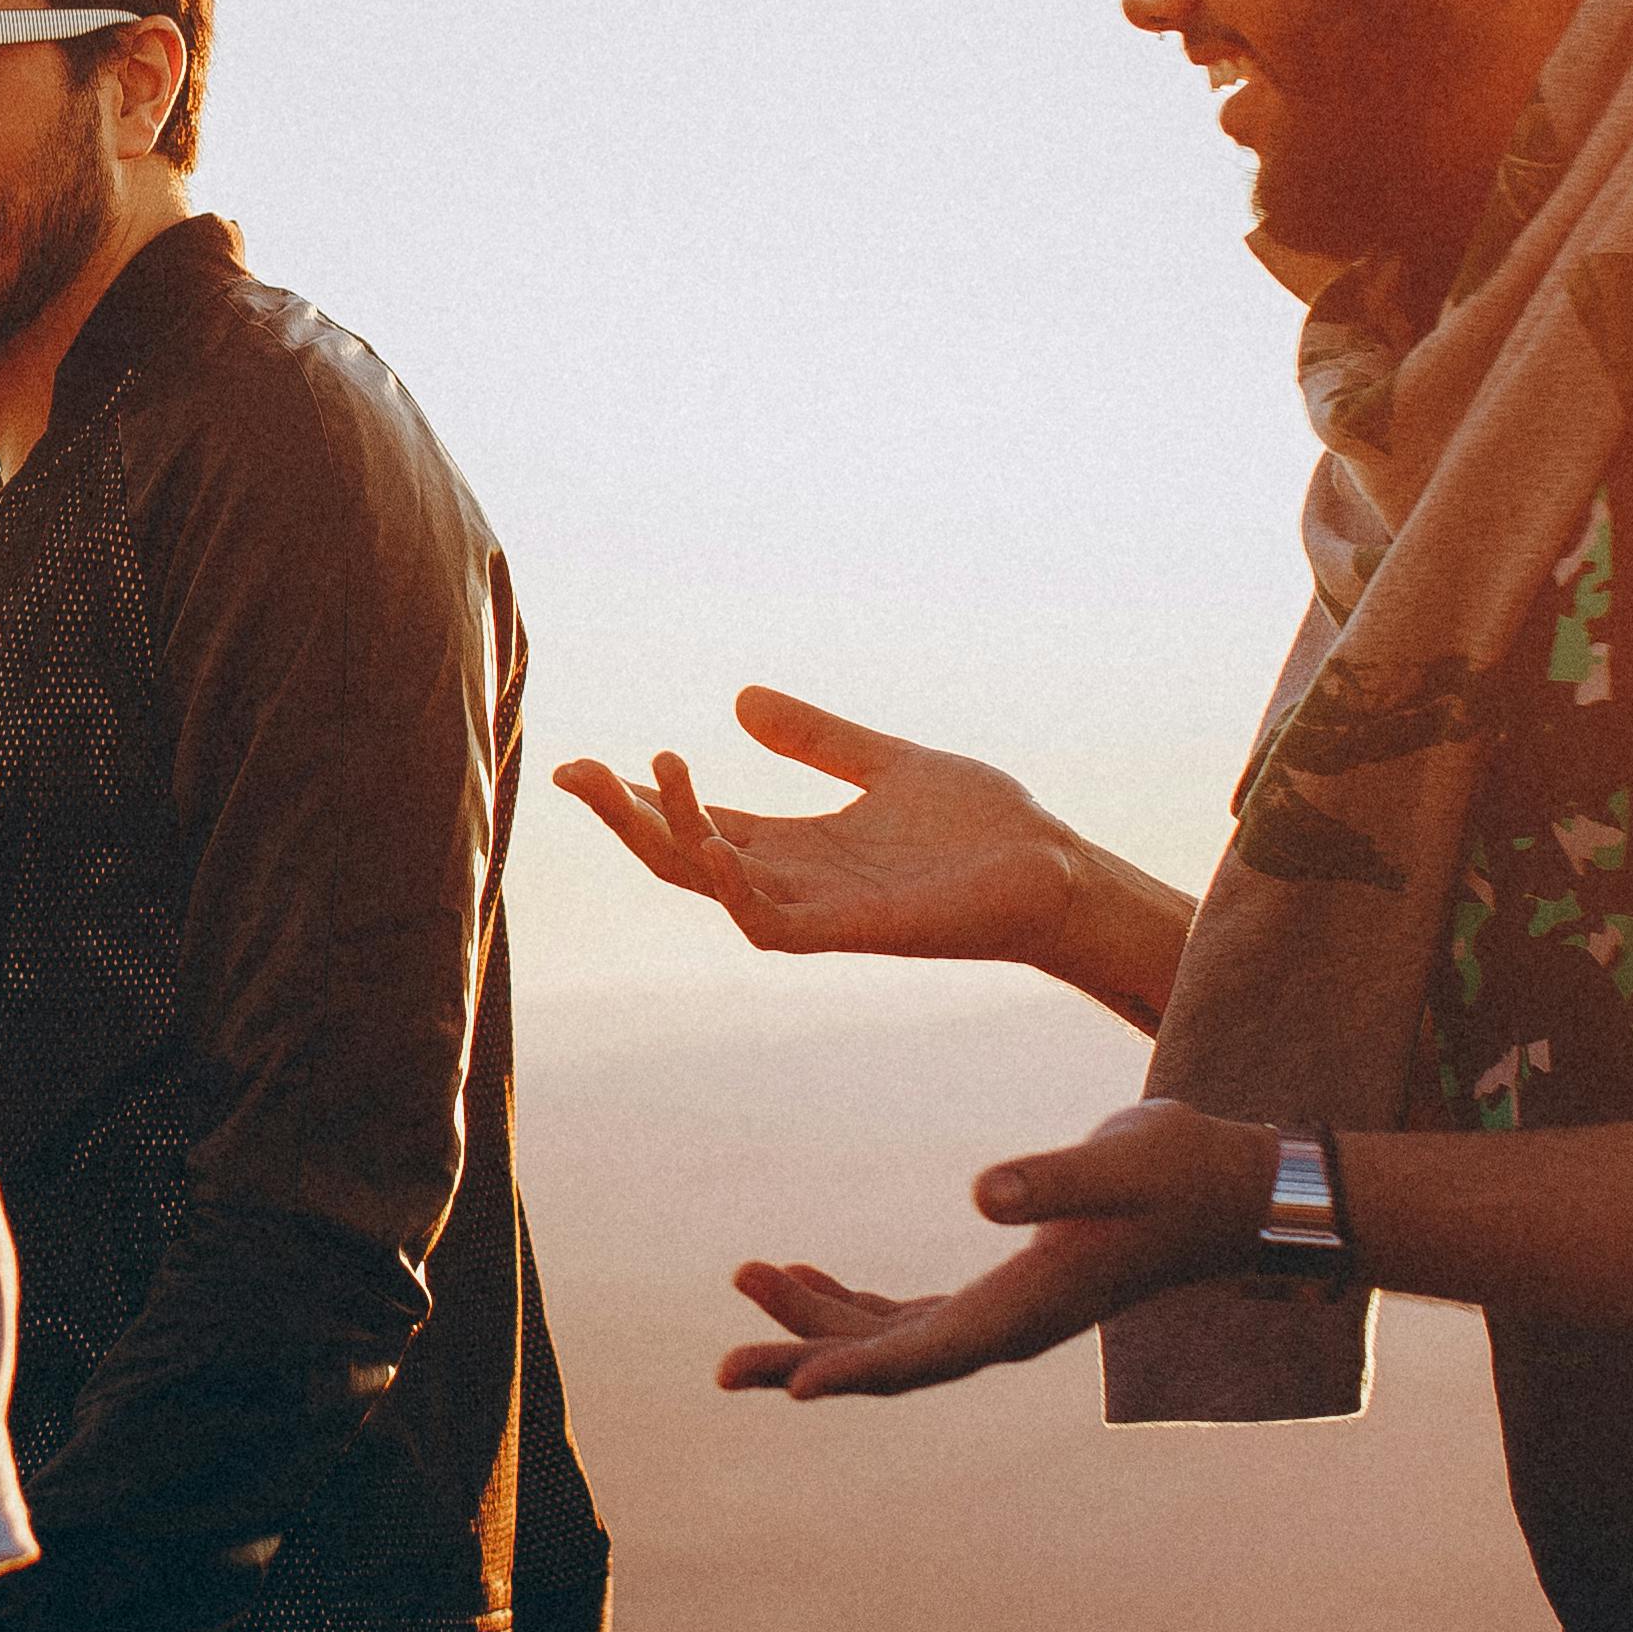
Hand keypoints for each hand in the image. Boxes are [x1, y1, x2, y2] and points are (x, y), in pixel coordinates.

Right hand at [553, 685, 1094, 969]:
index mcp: (798, 845)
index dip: (640, 799)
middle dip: (626, 818)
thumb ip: (817, 738)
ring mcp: (818, 911)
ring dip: (669, 837)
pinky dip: (732, 889)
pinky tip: (711, 844)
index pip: (698, 824)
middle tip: (576, 772)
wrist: (1056, 872)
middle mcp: (795, 881)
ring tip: (645, 777)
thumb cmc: (981, 830)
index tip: (582, 765)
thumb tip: (741, 699)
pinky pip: (770, 924)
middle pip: (683, 857)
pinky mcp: (851, 932)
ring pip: (712, 885)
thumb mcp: (885, 764)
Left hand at [714, 1102, 1271, 1397]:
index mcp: (1027, 1310)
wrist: (1233, 1189)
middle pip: (889, 1361)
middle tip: (722, 1367)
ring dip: (817, 1319)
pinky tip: (806, 1273)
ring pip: (890, 1337)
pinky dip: (855, 1301)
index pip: (925, 1355)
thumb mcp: (1119, 1164)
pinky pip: (910, 1313)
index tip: (788, 1389)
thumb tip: (980, 1192)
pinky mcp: (1004, 1286)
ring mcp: (1004, 1312)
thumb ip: (1049, 1180)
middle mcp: (1008, 1326)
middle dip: (805, 1359)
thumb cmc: (1181, 1174)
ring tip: (746, 1281)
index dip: (854, 1373)